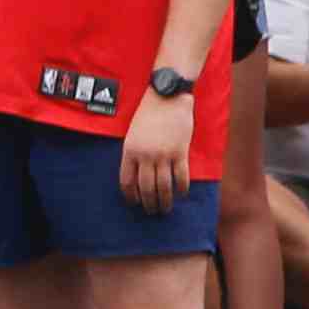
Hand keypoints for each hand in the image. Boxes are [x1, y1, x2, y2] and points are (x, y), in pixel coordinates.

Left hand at [118, 82, 196, 213]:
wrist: (167, 97)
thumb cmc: (148, 113)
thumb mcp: (133, 133)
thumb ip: (134, 153)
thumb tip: (139, 176)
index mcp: (130, 151)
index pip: (127, 181)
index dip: (130, 196)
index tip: (134, 203)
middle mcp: (145, 156)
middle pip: (146, 188)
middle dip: (148, 203)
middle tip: (152, 211)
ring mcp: (163, 155)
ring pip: (163, 187)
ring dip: (165, 201)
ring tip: (166, 209)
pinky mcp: (180, 152)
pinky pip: (181, 177)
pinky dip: (182, 189)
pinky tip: (181, 194)